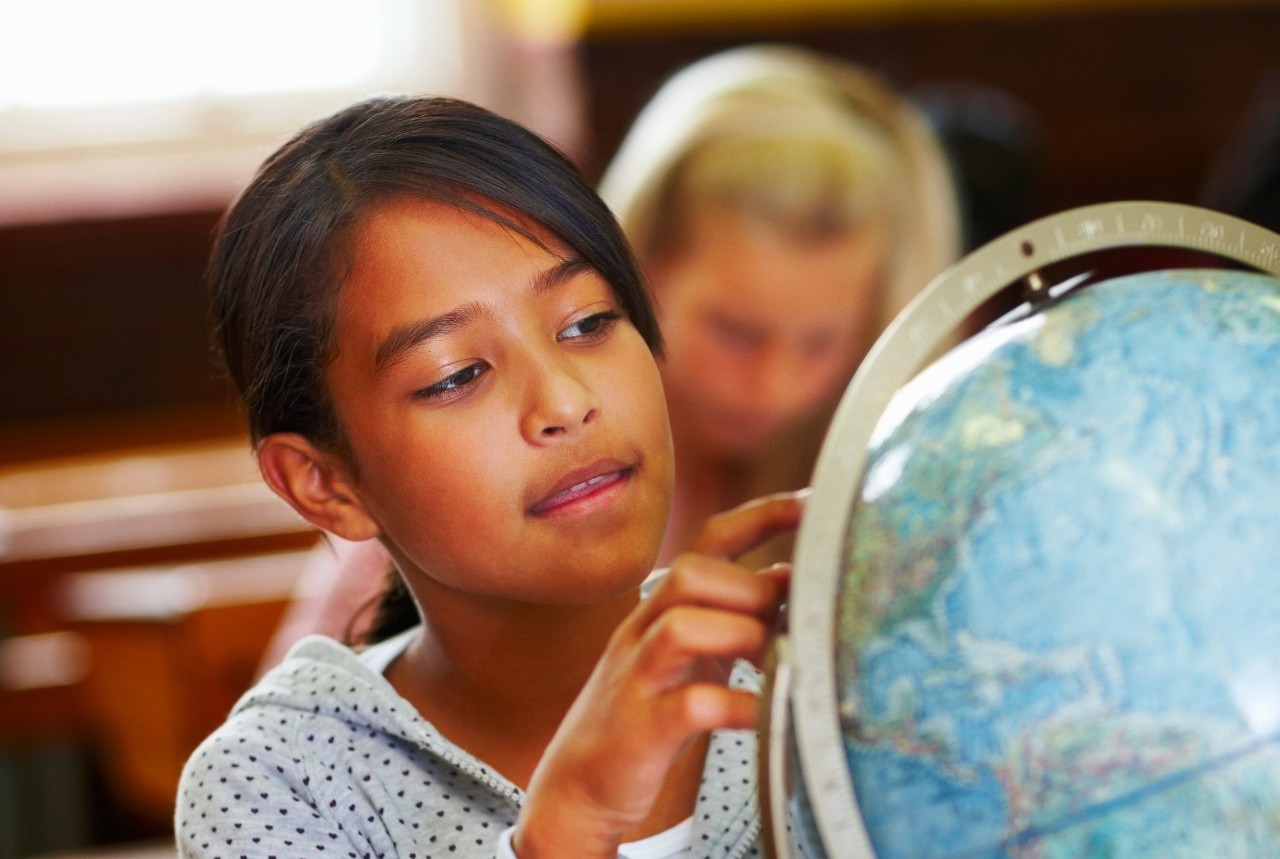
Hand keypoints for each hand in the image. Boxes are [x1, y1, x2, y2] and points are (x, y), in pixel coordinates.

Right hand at [511, 490, 805, 857]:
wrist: (578, 785)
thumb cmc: (646, 716)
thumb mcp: (690, 656)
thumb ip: (733, 616)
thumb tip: (791, 579)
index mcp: (663, 607)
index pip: (710, 539)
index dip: (764, 516)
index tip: (815, 505)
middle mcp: (644, 631)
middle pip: (690, 572)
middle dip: (752, 587)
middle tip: (789, 623)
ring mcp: (637, 678)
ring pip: (681, 626)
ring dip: (741, 634)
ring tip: (772, 662)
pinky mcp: (640, 730)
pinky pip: (690, 706)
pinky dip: (739, 707)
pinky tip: (766, 717)